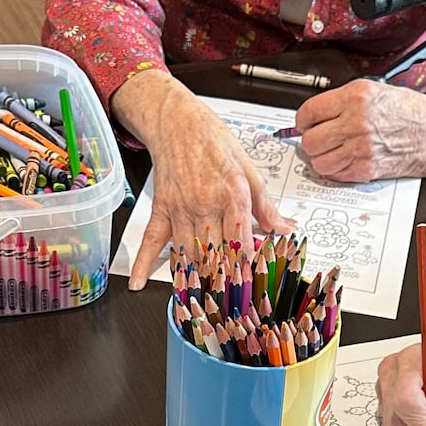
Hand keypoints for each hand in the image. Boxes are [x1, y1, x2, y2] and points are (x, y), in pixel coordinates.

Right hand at [116, 73, 283, 286]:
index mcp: (232, 195)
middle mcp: (205, 204)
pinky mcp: (163, 209)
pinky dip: (144, 262)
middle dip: (223, 281)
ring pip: (189, 253)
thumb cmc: (214, 142)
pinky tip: (139, 282)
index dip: (248, 268)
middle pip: (215, 253)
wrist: (178, 121)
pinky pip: (153, 239)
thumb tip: (285, 228)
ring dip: (195, 279)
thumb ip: (266, 205)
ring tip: (202, 303)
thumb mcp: (248, 169)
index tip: (254, 288)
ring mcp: (181, 209)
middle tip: (230, 305)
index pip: (242, 241)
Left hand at [295, 80, 425, 183]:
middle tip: (319, 139)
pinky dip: (336, 170)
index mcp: (356, 97)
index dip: (303, 120)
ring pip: (319, 162)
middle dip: (312, 141)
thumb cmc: (409, 112)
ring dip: (323, 158)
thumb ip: (343, 100)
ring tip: (334, 150)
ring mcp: (361, 148)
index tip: (306, 124)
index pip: (309, 112)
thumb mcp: (374, 90)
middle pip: (310, 140)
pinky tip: (346, 160)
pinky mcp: (367, 169)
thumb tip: (316, 114)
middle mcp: (356, 122)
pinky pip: (335, 174)